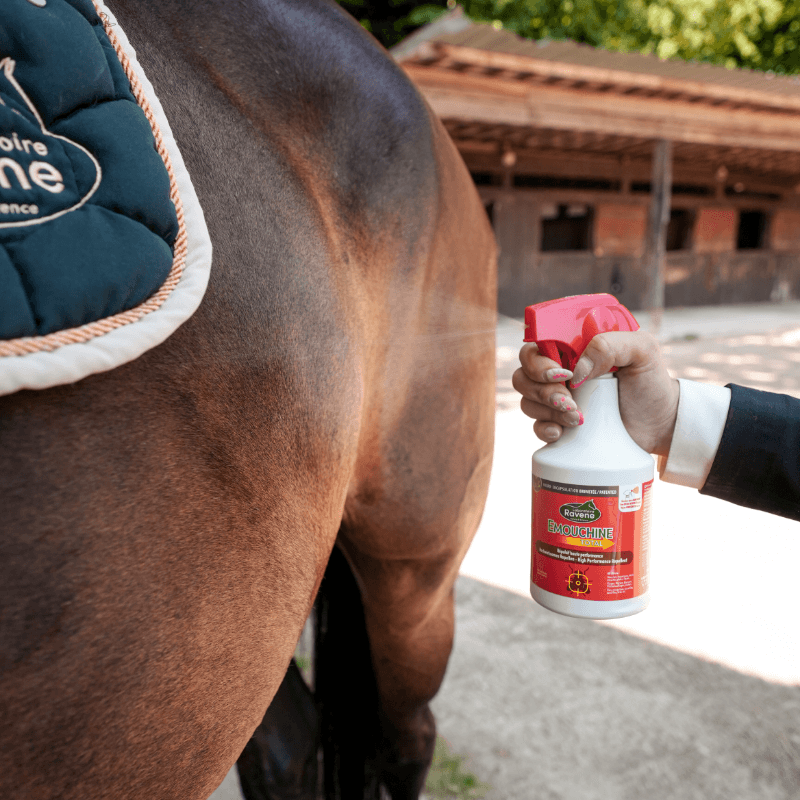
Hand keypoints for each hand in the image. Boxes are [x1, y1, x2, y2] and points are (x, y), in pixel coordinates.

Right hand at [512, 331, 679, 455]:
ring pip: (527, 400)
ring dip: (548, 410)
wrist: (661, 424)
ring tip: (579, 418)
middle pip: (524, 375)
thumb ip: (608, 344)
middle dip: (543, 389)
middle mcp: (560, 371)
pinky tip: (563, 432)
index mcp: (572, 348)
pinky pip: (535, 426)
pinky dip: (545, 429)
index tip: (562, 373)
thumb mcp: (641, 351)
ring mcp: (557, 399)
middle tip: (570, 399)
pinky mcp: (559, 424)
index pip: (536, 345)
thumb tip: (575, 370)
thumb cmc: (651, 382)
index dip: (538, 361)